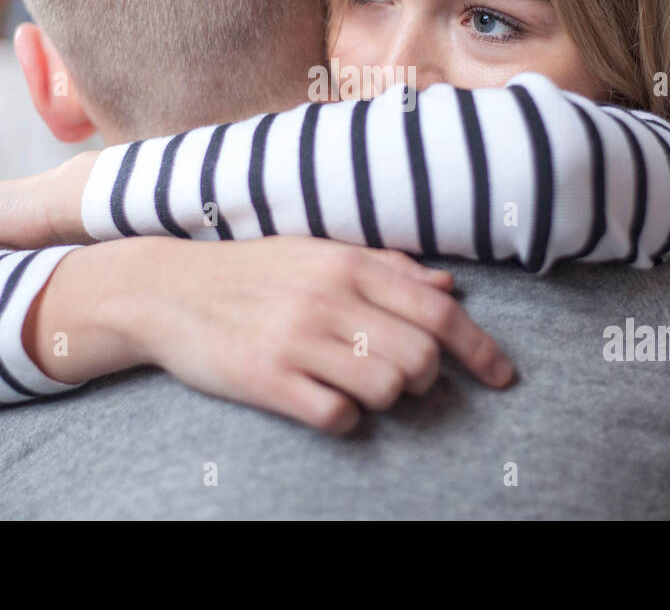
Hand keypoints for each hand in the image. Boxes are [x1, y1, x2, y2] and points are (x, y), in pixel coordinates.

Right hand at [30, 235, 514, 433]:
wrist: (166, 289)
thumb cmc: (252, 271)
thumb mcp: (318, 252)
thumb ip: (387, 267)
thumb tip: (450, 289)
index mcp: (348, 263)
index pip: (439, 313)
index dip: (482, 350)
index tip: (502, 377)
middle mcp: (328, 297)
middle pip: (421, 359)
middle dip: (426, 380)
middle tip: (405, 380)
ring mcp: (296, 339)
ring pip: (387, 390)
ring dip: (386, 399)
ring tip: (359, 386)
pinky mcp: (266, 379)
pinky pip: (337, 416)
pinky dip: (345, 418)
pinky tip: (326, 402)